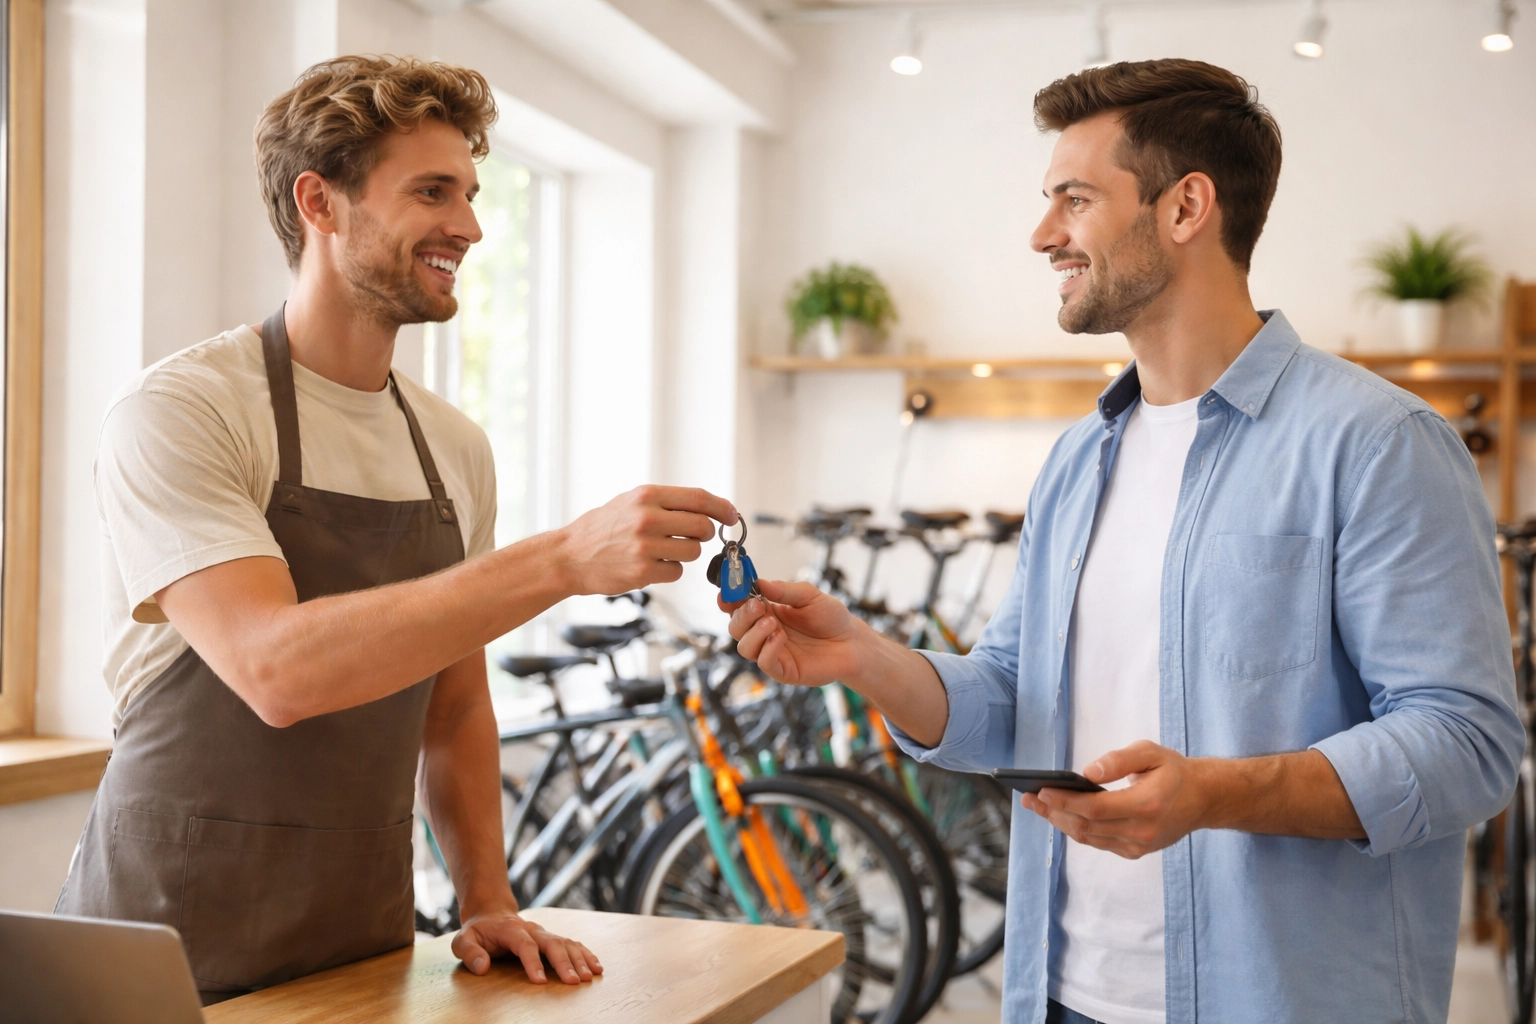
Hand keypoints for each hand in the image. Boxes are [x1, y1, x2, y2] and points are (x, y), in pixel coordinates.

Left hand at [452, 905, 602, 983]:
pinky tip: (596, 966)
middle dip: (564, 963)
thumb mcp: (463, 940)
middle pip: (552, 943)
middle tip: (574, 982)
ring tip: (590, 976)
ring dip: (579, 959)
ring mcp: (544, 932)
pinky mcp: (552, 938)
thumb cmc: (477, 932)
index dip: (533, 962)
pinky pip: (572, 944)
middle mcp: (532, 929)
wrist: (491, 914)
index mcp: (511, 929)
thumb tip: (483, 966)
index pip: (525, 945)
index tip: (540, 981)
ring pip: (566, 943)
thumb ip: (469, 952)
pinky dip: (585, 954)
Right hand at [557, 485, 736, 594]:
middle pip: (702, 527)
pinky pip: (677, 572)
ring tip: (662, 551)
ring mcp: (645, 546)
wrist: (570, 555)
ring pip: (693, 552)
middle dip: (705, 534)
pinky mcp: (643, 571)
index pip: (699, 498)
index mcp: (647, 495)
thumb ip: (667, 503)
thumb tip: (709, 508)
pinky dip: (670, 570)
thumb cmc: (603, 528)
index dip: (722, 508)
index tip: (732, 516)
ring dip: (685, 554)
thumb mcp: (631, 502)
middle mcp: (647, 518)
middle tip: (693, 537)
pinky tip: (651, 565)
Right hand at [724, 579, 863, 686]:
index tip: (727, 593)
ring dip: (754, 633)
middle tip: (757, 605)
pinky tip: (780, 638)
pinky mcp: (783, 670)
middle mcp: (765, 632)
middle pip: (735, 628)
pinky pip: (764, 663)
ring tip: (774, 623)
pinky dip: (767, 650)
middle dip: (741, 616)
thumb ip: (785, 590)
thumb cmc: (831, 618)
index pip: (737, 607)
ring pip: (745, 647)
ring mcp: (772, 652)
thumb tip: (759, 582)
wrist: (852, 642)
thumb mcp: (809, 596)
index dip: (729, 600)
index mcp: (766, 612)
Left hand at [1017, 740, 1214, 859]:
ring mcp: (1139, 845)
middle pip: (1086, 826)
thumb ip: (1119, 760)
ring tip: (1037, 805)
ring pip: (1089, 838)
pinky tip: (1061, 815)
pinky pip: (1099, 843)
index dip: (1064, 801)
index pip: (1095, 808)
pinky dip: (1078, 829)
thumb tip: (1088, 772)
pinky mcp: (1136, 851)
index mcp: (1146, 805)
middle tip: (1028, 798)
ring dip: (1060, 822)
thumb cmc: (1173, 771)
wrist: (1203, 799)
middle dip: (1053, 813)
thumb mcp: (1150, 752)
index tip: (1041, 790)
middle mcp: (1142, 831)